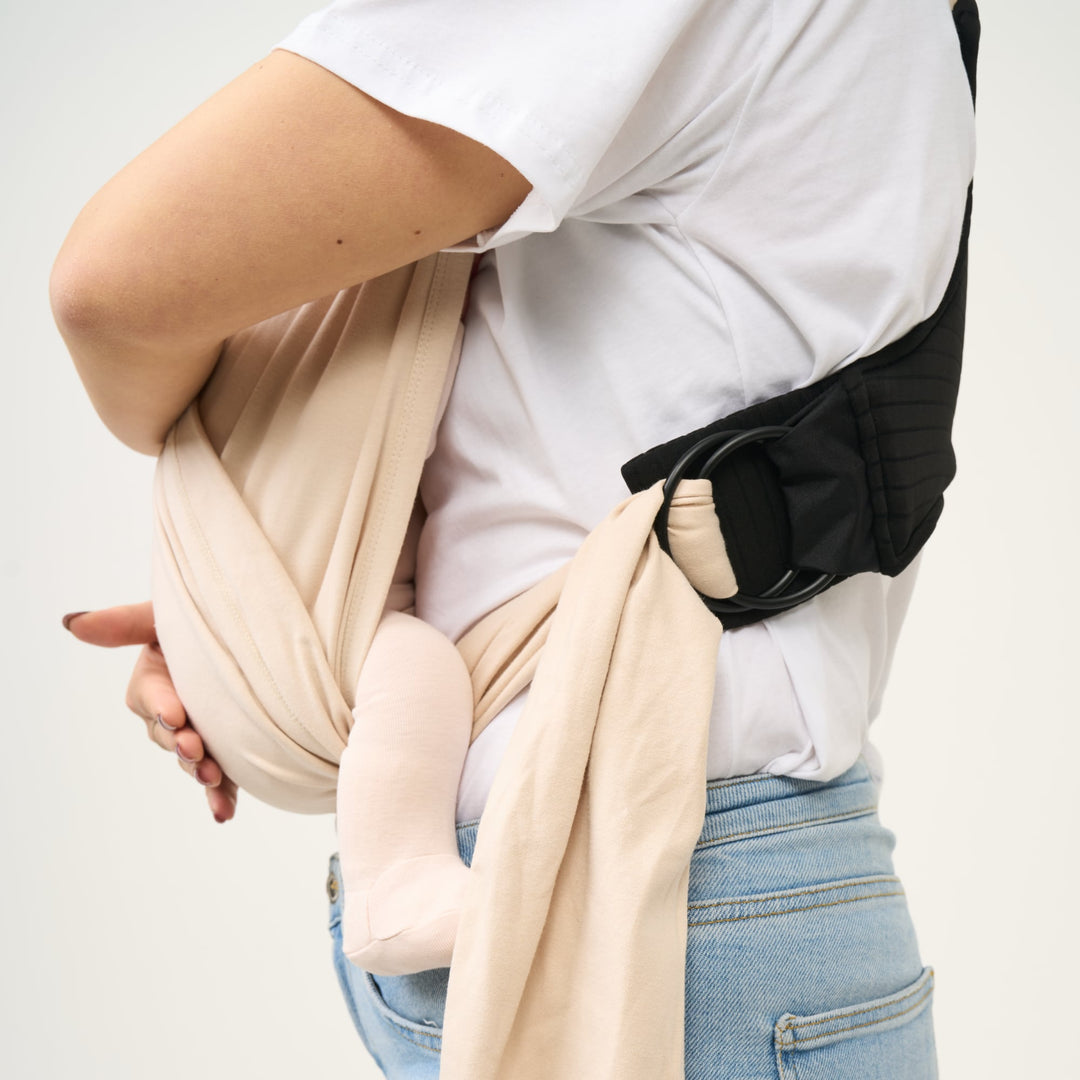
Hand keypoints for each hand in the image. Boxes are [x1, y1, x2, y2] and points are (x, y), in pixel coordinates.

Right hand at [63, 603, 237, 822]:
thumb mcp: (165, 615)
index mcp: (154, 681)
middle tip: (197, 749)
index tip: (175, 715)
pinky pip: (219, 778)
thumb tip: (71, 623)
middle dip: (181, 744)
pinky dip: (221, 796)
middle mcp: (171, 712)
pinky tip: (224, 813)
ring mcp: (196, 734)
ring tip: (213, 780)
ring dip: (201, 773)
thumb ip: (126, 621)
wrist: (250, 635)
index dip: (160, 706)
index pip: (150, 697)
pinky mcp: (221, 752)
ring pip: (192, 759)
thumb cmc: (204, 617)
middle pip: (168, 735)